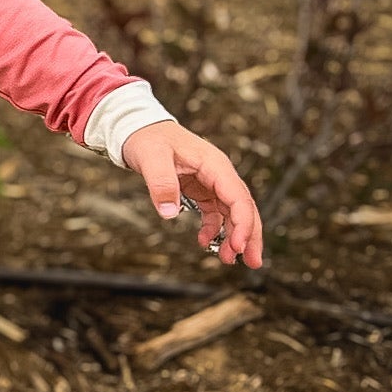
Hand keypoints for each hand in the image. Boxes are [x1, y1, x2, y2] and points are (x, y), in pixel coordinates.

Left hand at [122, 120, 262, 268]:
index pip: (237, 196)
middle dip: (249, 235)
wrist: (138, 129)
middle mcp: (218, 174)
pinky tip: (205, 243)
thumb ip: (161, 183)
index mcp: (214, 164)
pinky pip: (214, 213)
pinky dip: (213, 230)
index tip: (239, 245)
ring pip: (232, 213)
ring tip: (230, 260)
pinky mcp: (201, 190)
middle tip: (252, 262)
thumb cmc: (148, 138)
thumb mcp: (151, 158)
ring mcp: (211, 183)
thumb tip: (169, 213)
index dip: (242, 222)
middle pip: (243, 207)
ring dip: (233, 237)